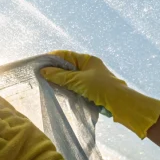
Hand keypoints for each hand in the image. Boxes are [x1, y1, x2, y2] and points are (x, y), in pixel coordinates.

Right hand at [40, 50, 159, 138]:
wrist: (120, 104)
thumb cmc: (101, 88)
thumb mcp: (78, 81)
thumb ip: (60, 76)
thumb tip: (43, 71)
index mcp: (88, 60)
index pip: (66, 55)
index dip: (52, 58)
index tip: (39, 64)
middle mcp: (88, 67)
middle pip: (67, 66)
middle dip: (54, 70)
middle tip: (40, 76)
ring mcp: (89, 79)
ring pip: (70, 77)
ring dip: (60, 80)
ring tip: (46, 84)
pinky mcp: (89, 90)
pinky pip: (74, 86)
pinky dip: (66, 88)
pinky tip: (58, 91)